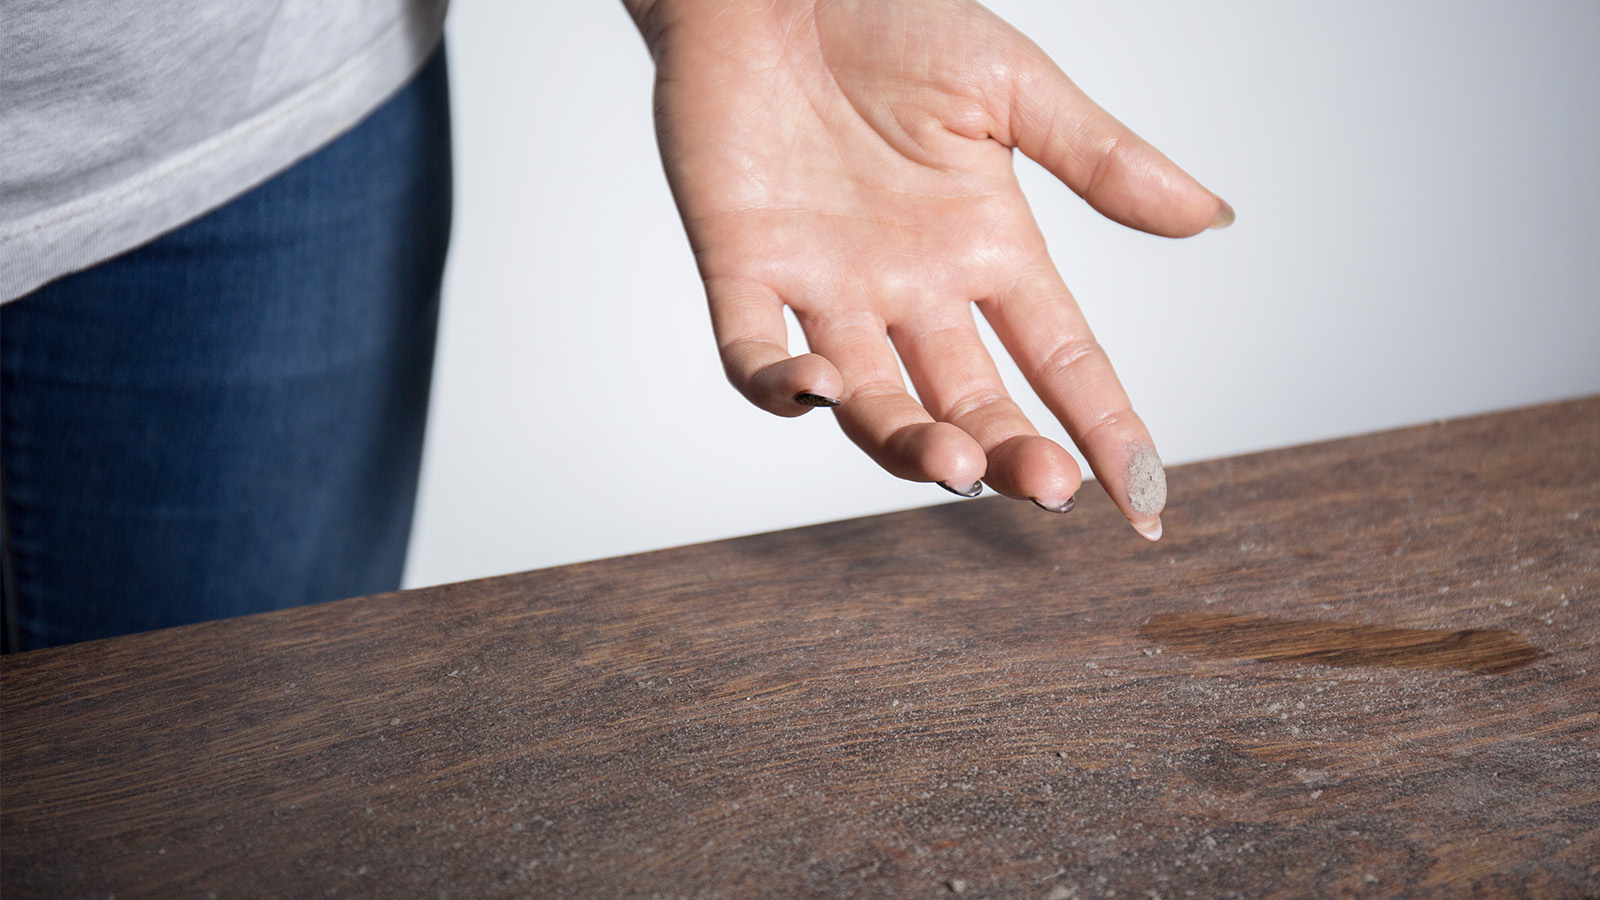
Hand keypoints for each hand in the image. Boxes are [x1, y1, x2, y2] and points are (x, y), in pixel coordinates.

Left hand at [627, 0, 1231, 538]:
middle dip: (1010, 452)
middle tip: (1044, 485)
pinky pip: (751, 356)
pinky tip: (818, 392)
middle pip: (973, 401)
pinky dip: (778, 388)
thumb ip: (1100, 158)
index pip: (1064, 360)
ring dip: (909, 444)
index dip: (1107, 430)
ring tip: (951, 463)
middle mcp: (913, 288)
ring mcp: (828, 288)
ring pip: (872, 402)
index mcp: (989, 249)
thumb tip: (1214, 216)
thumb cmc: (889, 17)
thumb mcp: (1011, 86)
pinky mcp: (744, 270)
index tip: (1146, 504)